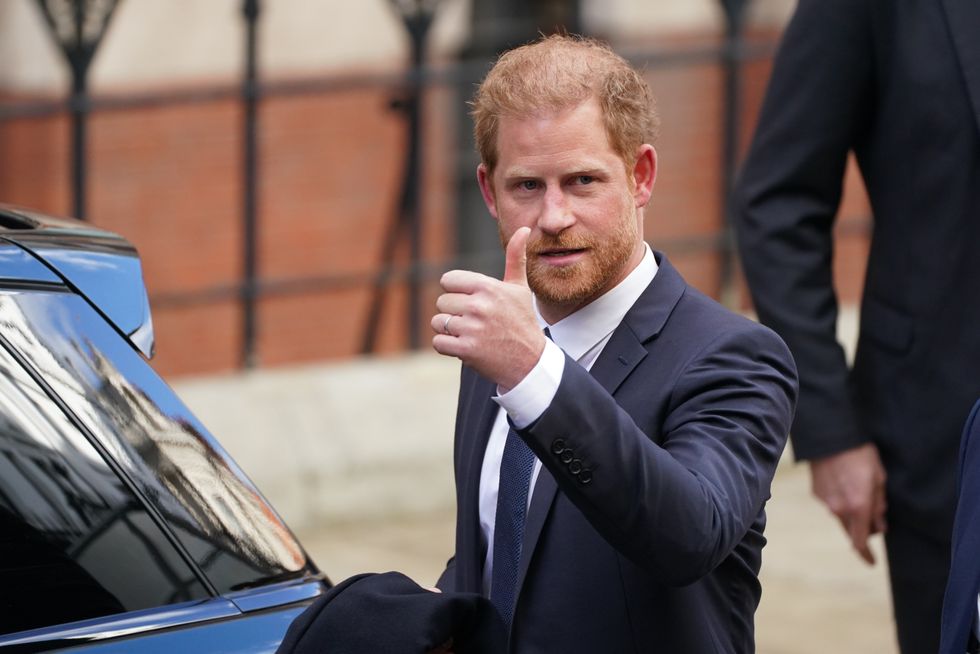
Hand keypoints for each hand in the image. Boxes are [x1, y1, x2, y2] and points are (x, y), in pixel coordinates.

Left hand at [431, 227, 545, 389]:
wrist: (530, 361)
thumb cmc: (522, 321)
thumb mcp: (519, 289)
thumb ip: (515, 258)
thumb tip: (523, 230)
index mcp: (488, 287)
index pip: (448, 280)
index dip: (456, 292)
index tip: (471, 302)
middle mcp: (479, 305)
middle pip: (442, 302)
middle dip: (454, 313)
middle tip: (475, 322)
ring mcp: (472, 328)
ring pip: (438, 323)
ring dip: (450, 331)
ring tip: (471, 334)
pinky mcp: (466, 350)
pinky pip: (438, 342)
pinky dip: (447, 347)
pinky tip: (465, 347)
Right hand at [809, 443, 886, 564]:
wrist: (831, 436)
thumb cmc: (861, 455)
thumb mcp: (879, 479)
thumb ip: (879, 506)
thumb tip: (879, 526)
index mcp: (859, 506)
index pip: (860, 541)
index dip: (866, 554)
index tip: (871, 562)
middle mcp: (839, 509)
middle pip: (851, 531)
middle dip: (862, 531)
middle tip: (874, 520)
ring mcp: (826, 502)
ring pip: (842, 517)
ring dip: (852, 513)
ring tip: (859, 491)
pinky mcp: (816, 493)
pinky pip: (832, 504)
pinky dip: (840, 500)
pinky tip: (844, 483)